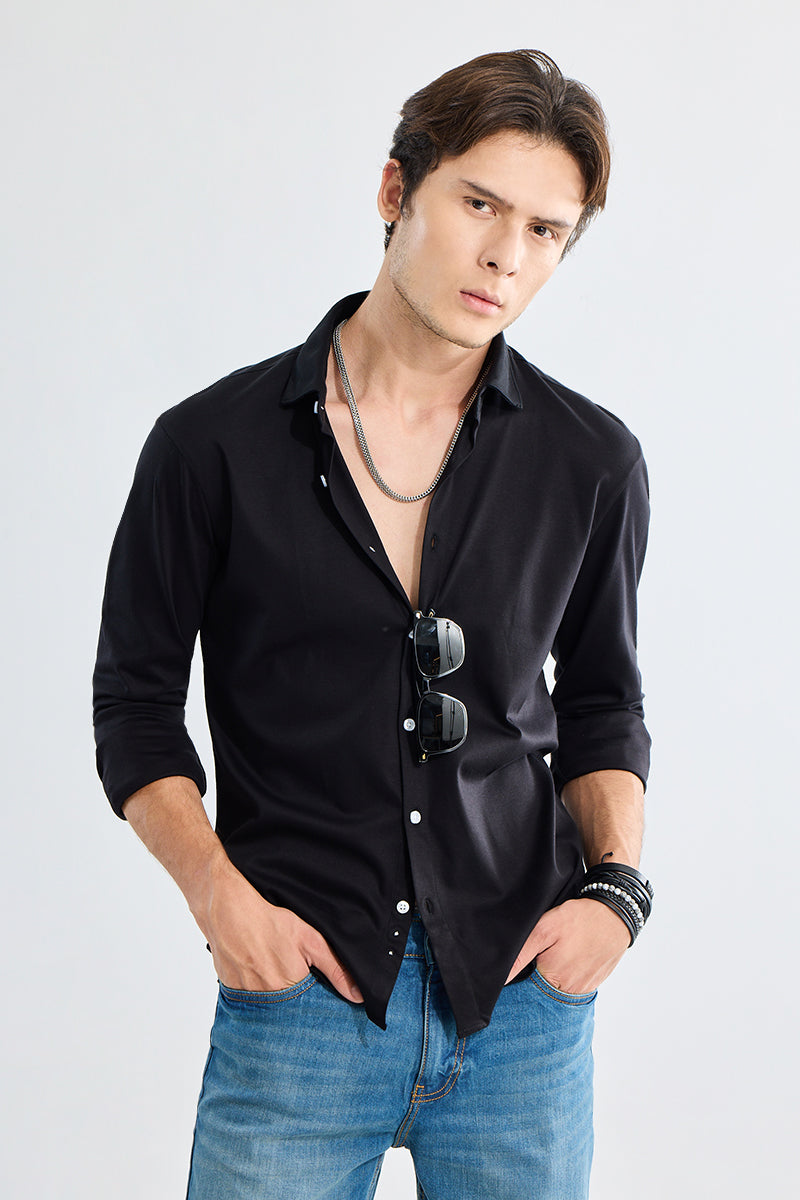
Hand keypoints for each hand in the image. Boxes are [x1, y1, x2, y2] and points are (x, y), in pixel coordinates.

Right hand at [192, 858, 362, 1002]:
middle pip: (289, 1012)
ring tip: (274, 970)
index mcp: (289, 987)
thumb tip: (357, 996)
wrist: (225, 907)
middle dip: (296, 1003)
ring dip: (276, 998)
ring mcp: (245, 996)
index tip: (320, 994)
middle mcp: (266, 998)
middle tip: (294, 976)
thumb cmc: (267, 919)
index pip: (311, 1011)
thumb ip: (335, 968)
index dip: (318, 1004)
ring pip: (268, 1007)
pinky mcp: (230, 991)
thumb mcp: (309, 938)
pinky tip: (258, 970)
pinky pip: (249, 1000)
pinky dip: (257, 991)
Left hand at [505, 897, 630, 992]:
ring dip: (553, 974)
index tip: (527, 960)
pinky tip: (570, 956)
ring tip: (559, 952)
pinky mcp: (594, 983)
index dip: (521, 973)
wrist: (616, 914)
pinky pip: (575, 985)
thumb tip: (502, 978)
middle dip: (537, 974)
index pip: (526, 987)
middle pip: (542, 989)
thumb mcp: (545, 929)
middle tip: (546, 951)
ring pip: (558, 988)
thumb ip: (522, 954)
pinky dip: (569, 973)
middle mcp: (569, 991)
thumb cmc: (579, 919)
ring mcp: (584, 989)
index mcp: (553, 979)